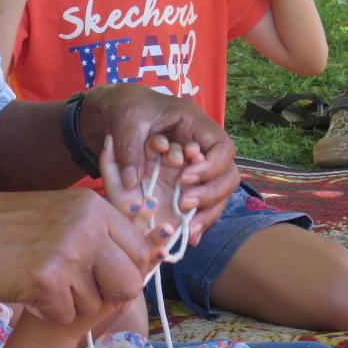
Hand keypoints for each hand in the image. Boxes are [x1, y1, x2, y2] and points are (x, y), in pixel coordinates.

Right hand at [0, 187, 151, 324]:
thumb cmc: (13, 228)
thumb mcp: (64, 212)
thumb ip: (100, 230)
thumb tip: (148, 255)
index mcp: (94, 206)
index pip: (139, 249)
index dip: (128, 270)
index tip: (109, 277)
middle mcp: (88, 226)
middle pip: (129, 281)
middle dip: (109, 294)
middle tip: (80, 289)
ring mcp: (69, 253)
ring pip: (96, 304)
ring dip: (73, 302)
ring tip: (47, 281)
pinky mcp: (47, 281)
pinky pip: (67, 315)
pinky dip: (50, 311)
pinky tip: (32, 290)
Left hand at [81, 85, 238, 244]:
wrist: (120, 112)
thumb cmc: (128, 110)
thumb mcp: (125, 121)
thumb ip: (128, 148)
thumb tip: (132, 181)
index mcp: (195, 125)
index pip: (222, 147)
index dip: (212, 166)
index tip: (185, 178)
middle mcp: (202, 149)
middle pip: (227, 175)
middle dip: (211, 193)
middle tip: (183, 203)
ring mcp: (196, 168)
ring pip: (219, 195)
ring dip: (207, 213)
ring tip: (187, 229)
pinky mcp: (186, 184)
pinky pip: (201, 205)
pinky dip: (197, 221)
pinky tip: (187, 237)